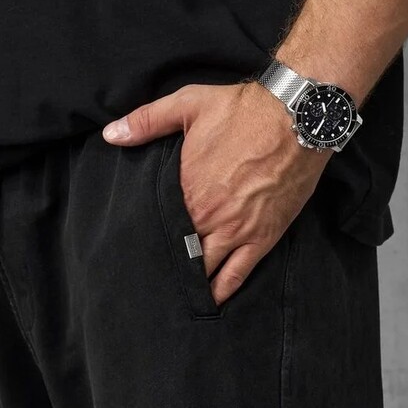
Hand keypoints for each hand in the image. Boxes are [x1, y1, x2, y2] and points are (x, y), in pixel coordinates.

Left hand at [102, 81, 325, 305]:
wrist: (297, 117)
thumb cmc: (242, 110)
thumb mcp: (188, 104)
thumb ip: (146, 121)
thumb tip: (111, 135)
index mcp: (185, 188)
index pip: (157, 225)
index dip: (146, 240)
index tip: (134, 251)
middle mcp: (208, 216)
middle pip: (179, 253)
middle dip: (166, 266)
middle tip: (151, 284)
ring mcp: (236, 231)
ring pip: (206, 270)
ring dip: (191, 283)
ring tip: (175, 297)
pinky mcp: (262, 238)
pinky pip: (238, 274)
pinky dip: (223, 291)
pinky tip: (211, 302)